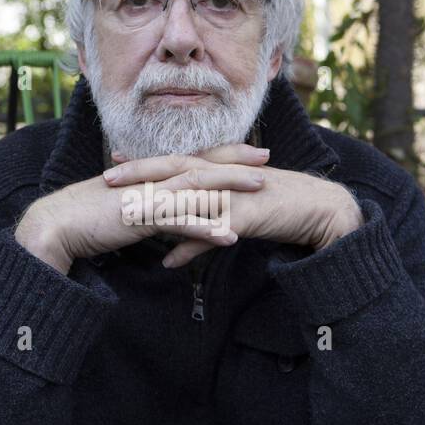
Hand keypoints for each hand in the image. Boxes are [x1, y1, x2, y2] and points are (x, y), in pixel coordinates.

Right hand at [14, 143, 270, 273]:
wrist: (55, 226)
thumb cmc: (83, 219)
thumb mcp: (121, 208)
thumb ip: (142, 206)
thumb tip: (158, 212)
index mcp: (147, 176)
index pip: (189, 159)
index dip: (219, 154)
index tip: (247, 151)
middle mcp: (150, 179)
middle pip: (199, 164)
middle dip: (235, 160)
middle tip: (267, 157)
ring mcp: (146, 196)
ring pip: (196, 187)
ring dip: (230, 186)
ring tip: (262, 188)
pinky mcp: (140, 217)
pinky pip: (179, 222)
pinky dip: (206, 228)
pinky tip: (230, 237)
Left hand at [102, 153, 363, 267]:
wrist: (318, 208)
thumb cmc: (276, 208)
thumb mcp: (234, 215)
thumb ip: (201, 231)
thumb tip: (169, 255)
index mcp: (219, 171)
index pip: (175, 162)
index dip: (145, 164)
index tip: (114, 165)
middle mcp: (222, 177)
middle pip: (174, 170)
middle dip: (140, 173)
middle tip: (106, 179)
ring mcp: (232, 194)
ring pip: (188, 196)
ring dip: (157, 204)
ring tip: (128, 214)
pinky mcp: (244, 216)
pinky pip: (210, 232)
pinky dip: (189, 247)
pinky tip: (168, 262)